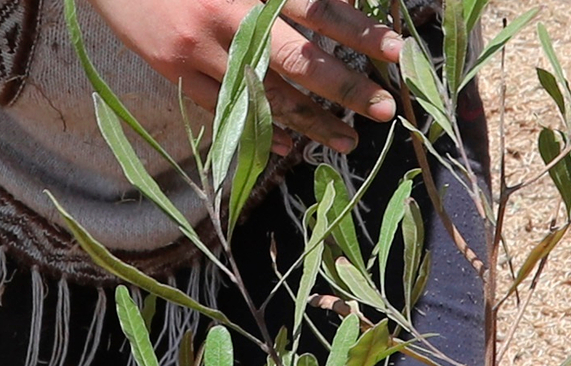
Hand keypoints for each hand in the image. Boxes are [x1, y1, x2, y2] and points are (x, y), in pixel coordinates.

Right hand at [87, 0, 403, 153]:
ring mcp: (199, 51)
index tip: (394, 51)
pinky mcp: (176, 73)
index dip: (358, 31)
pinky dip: (263, 130)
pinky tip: (294, 146)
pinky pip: (227, 110)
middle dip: (345, 87)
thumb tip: (339, 0)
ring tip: (348, 141)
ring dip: (312, 122)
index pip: (317, 8)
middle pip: (299, 60)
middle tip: (384, 109)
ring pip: (265, 96)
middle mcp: (227, 18)